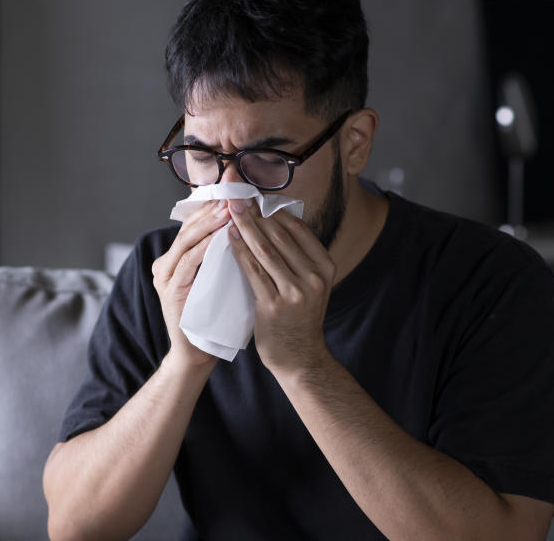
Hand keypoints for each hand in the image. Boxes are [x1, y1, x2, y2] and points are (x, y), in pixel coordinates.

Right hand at [151, 200, 227, 367]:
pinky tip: (221, 237)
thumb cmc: (216, 315)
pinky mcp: (169, 292)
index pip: (196, 222)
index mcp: (176, 257)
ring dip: (209, 223)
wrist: (200, 354)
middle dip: (213, 206)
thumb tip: (252, 225)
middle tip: (234, 190)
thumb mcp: (222, 278)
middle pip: (189, 226)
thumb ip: (226, 253)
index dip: (215, 203)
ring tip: (230, 208)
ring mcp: (165, 277)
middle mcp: (166, 263)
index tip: (236, 187)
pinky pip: (188, 264)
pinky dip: (204, 248)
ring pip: (187, 241)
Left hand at [227, 199, 335, 375]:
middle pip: (279, 235)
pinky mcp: (274, 305)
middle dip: (255, 212)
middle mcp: (314, 276)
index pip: (297, 228)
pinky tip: (228, 237)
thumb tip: (274, 217)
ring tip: (229, 210)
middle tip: (236, 196)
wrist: (299, 357)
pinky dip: (239, 250)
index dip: (273, 209)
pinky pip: (252, 270)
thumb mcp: (310, 282)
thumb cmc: (299, 316)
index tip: (254, 195)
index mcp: (325, 266)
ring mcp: (295, 292)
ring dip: (244, 226)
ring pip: (265, 249)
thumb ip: (298, 255)